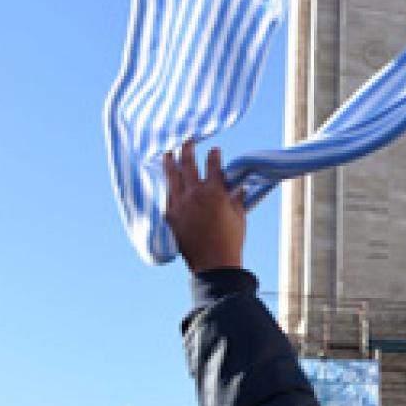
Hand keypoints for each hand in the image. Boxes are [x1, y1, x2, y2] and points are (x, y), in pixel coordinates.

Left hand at [164, 141, 246, 273]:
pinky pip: (166, 194)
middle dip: (188, 149)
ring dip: (170, 161)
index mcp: (215, 193)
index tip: (214, 150)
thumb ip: (237, 199)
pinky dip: (167, 184)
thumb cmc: (231, 241)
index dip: (214, 155)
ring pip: (172, 176)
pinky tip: (166, 179)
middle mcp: (195, 194)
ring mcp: (180, 204)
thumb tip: (240, 188)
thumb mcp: (239, 217)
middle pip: (188, 163)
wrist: (214, 264)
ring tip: (169, 153)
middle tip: (188, 141)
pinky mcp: (170, 215)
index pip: (213, 165)